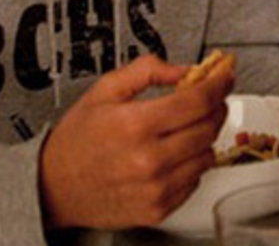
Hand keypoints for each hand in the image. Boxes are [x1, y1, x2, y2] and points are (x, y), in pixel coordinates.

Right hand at [39, 55, 232, 229]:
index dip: (218, 83)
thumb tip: (183, 69)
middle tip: (206, 97)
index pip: (197, 100)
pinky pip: (195, 180)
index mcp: (134, 124)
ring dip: (203, 136)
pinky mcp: (159, 208)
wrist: (53, 186)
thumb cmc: (76, 141)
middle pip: (208, 126)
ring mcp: (155, 187)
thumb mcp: (104, 91)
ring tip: (181, 129)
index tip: (224, 75)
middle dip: (214, 106)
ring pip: (207, 154)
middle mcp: (148, 159)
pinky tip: (171, 154)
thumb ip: (147, 71)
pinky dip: (191, 163)